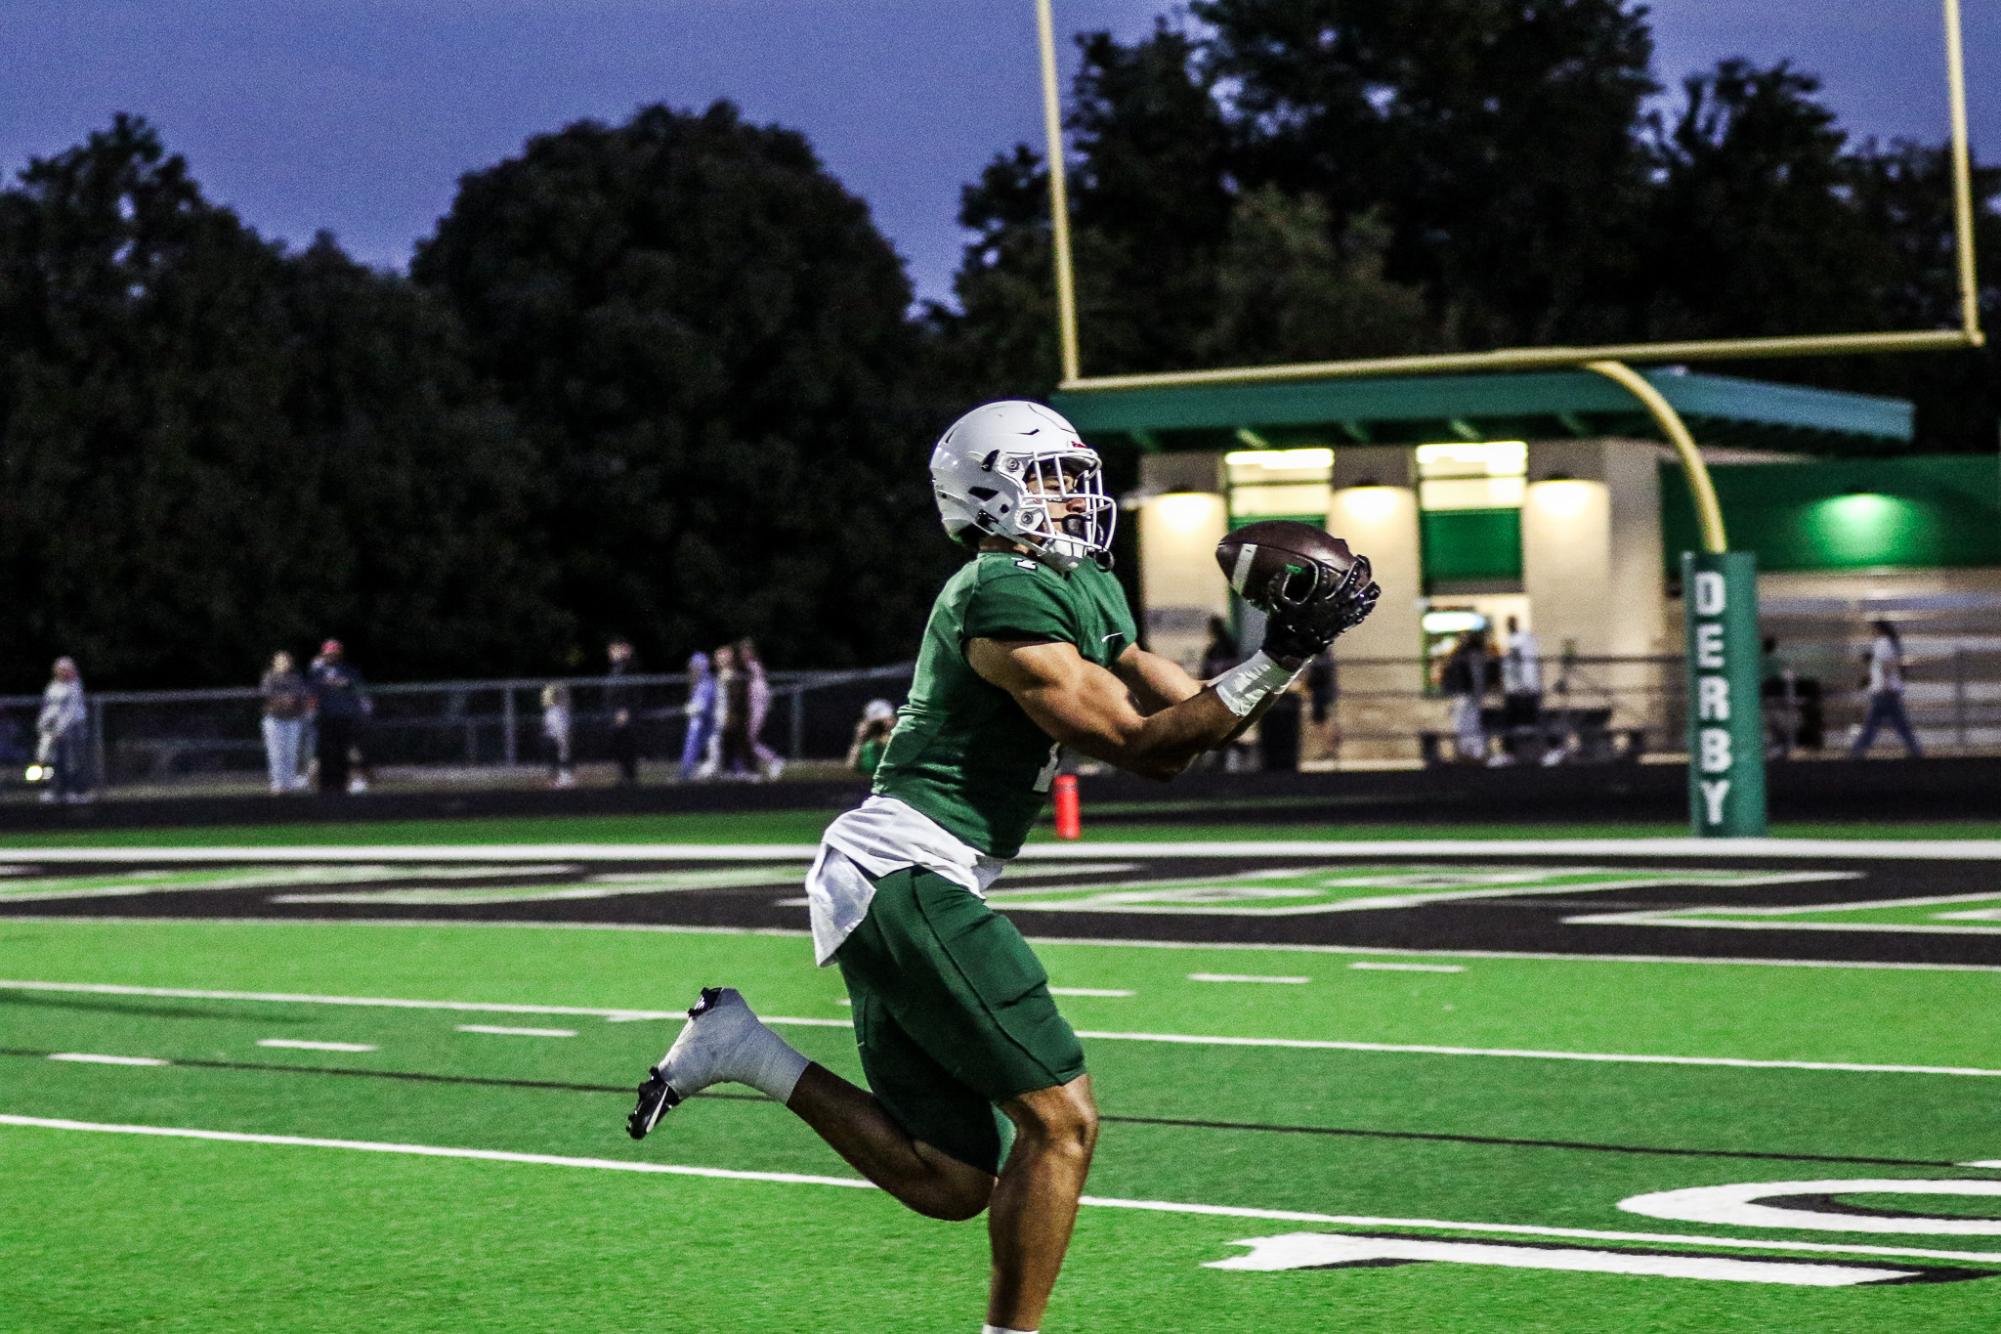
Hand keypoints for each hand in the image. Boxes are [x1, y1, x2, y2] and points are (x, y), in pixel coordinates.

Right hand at [1260, 557, 1379, 666]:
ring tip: (1374, 584)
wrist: (1287, 652)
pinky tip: (1371, 603)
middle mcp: (1326, 609)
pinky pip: (1354, 619)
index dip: (1322, 571)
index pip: (1321, 581)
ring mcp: (1334, 620)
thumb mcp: (1273, 604)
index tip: (1321, 565)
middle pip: (1345, 589)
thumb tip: (1287, 569)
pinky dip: (1363, 610)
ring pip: (1354, 604)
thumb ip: (1278, 585)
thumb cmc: (1280, 626)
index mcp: (1312, 602)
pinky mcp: (1337, 630)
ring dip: (1365, 593)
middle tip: (1359, 563)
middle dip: (1353, 575)